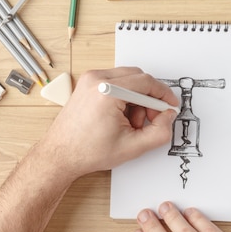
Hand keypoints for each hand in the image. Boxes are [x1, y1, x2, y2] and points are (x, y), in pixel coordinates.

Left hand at [39, 67, 178, 179]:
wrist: (60, 154)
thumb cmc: (87, 151)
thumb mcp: (132, 147)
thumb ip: (158, 132)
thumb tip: (168, 117)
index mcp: (107, 92)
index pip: (146, 82)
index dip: (163, 94)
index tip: (170, 105)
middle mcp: (96, 80)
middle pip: (137, 77)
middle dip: (149, 98)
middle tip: (150, 119)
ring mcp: (90, 80)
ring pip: (127, 80)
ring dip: (136, 99)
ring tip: (130, 123)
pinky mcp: (87, 84)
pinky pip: (115, 83)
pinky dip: (124, 97)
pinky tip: (120, 117)